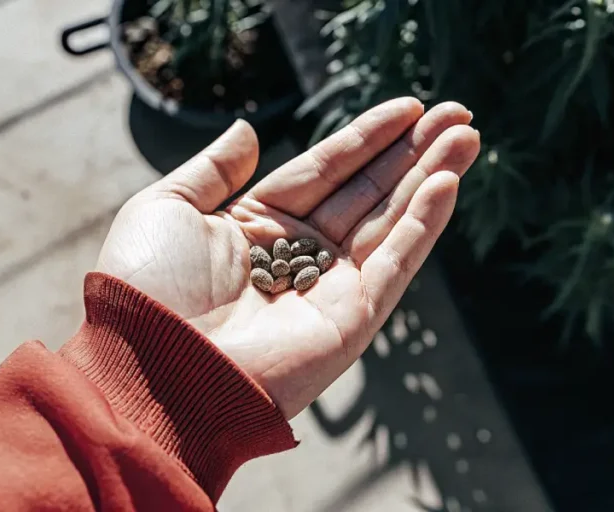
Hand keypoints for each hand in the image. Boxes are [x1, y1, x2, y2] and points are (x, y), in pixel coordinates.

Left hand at [96, 98, 480, 417]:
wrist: (151, 363)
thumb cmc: (146, 288)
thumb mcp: (166, 208)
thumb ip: (213, 169)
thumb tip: (247, 128)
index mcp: (258, 227)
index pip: (326, 169)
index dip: (367, 137)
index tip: (409, 106)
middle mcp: (299, 254)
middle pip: (369, 191)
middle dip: (413, 151)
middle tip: (459, 113)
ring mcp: (329, 287)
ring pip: (391, 221)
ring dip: (431, 177)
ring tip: (467, 134)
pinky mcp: (351, 319)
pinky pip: (394, 262)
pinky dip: (423, 223)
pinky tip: (446, 183)